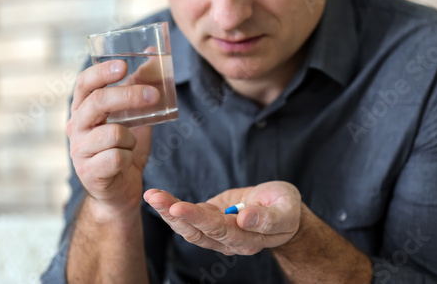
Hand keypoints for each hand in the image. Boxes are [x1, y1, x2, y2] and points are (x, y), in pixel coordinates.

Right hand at [67, 60, 159, 219]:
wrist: (120, 192)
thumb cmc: (125, 151)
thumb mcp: (135, 118)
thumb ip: (140, 91)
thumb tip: (152, 57)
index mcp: (84, 111)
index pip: (85, 84)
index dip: (102, 72)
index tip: (124, 65)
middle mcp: (76, 128)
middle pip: (98, 102)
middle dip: (129, 96)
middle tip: (154, 95)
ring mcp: (79, 151)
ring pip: (113, 133)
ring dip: (131, 139)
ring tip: (129, 147)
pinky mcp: (89, 173)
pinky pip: (117, 157)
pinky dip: (129, 158)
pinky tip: (125, 163)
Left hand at [144, 181, 301, 254]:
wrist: (280, 210)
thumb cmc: (286, 209)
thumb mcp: (286, 210)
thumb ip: (268, 218)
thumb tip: (245, 219)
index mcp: (247, 239)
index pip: (219, 231)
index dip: (198, 219)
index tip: (179, 207)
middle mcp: (227, 240)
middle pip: (197, 231)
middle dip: (174, 213)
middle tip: (155, 198)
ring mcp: (216, 231)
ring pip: (189, 226)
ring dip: (168, 211)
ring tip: (151, 195)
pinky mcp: (210, 219)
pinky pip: (189, 215)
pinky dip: (173, 206)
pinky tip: (158, 197)